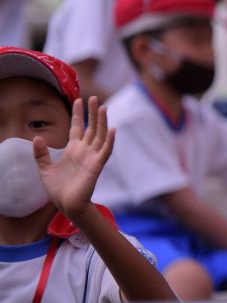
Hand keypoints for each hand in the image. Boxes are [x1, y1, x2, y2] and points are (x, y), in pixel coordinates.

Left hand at [36, 97, 115, 217]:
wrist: (67, 204)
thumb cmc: (58, 189)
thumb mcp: (44, 169)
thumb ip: (41, 154)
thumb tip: (37, 137)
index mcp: (73, 149)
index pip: (77, 127)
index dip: (78, 114)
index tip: (78, 100)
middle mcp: (84, 150)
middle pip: (91, 127)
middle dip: (92, 113)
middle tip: (93, 98)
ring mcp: (92, 157)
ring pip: (100, 135)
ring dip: (102, 122)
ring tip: (102, 107)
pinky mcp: (97, 165)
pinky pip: (106, 151)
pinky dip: (110, 141)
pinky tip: (113, 130)